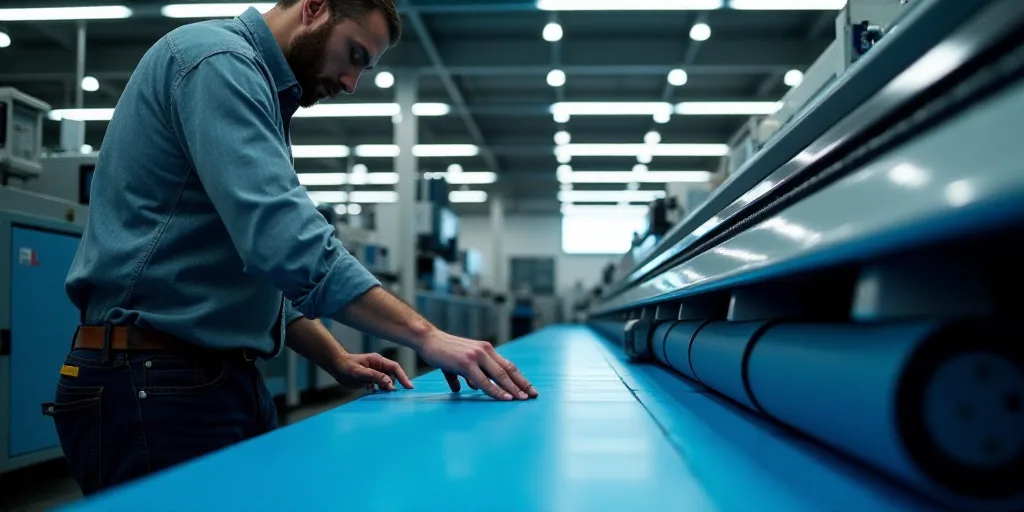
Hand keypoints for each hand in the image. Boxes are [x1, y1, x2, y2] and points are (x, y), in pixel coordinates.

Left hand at [332, 353, 413, 391]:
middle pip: (393, 376)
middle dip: (395, 384)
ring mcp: (375, 373)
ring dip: (386, 389)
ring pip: (386, 382)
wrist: (335, 366)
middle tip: (397, 395)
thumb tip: (390, 384)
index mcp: (378, 361)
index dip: (403, 377)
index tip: (409, 387)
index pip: (395, 368)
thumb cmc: (346, 366)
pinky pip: (379, 386)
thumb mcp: (360, 372)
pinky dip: (378, 390)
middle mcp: (378, 366)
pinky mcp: (370, 379)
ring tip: (382, 394)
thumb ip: (375, 376)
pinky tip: (371, 391)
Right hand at [418, 330, 537, 400]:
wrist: (427, 340)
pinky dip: (496, 391)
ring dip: (513, 389)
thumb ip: (467, 376)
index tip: (529, 389)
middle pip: (509, 370)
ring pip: (500, 376)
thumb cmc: (442, 352)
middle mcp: (485, 351)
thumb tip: (471, 388)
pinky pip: (484, 381)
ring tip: (523, 399)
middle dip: (522, 384)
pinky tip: (505, 398)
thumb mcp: (459, 364)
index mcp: (486, 350)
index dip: (520, 378)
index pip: (508, 365)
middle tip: (533, 396)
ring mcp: (476, 356)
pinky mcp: (466, 363)